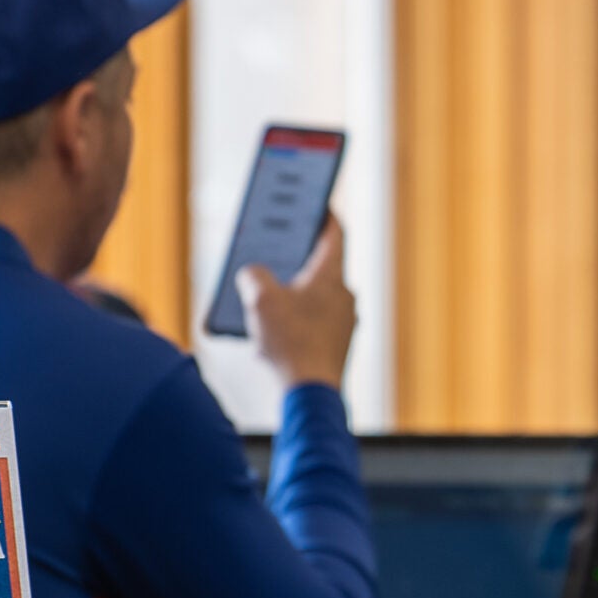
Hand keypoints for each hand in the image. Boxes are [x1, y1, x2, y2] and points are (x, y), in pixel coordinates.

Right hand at [237, 215, 355, 390]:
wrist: (312, 393)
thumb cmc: (291, 342)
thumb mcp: (261, 300)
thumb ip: (254, 277)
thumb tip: (253, 275)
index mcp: (332, 277)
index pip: (335, 234)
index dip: (325, 215)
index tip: (318, 203)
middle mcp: (345, 297)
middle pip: (323, 266)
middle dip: (299, 258)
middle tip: (280, 248)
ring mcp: (344, 323)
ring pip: (317, 297)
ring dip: (294, 292)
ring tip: (267, 295)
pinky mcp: (337, 345)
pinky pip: (316, 322)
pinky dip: (296, 319)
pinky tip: (272, 332)